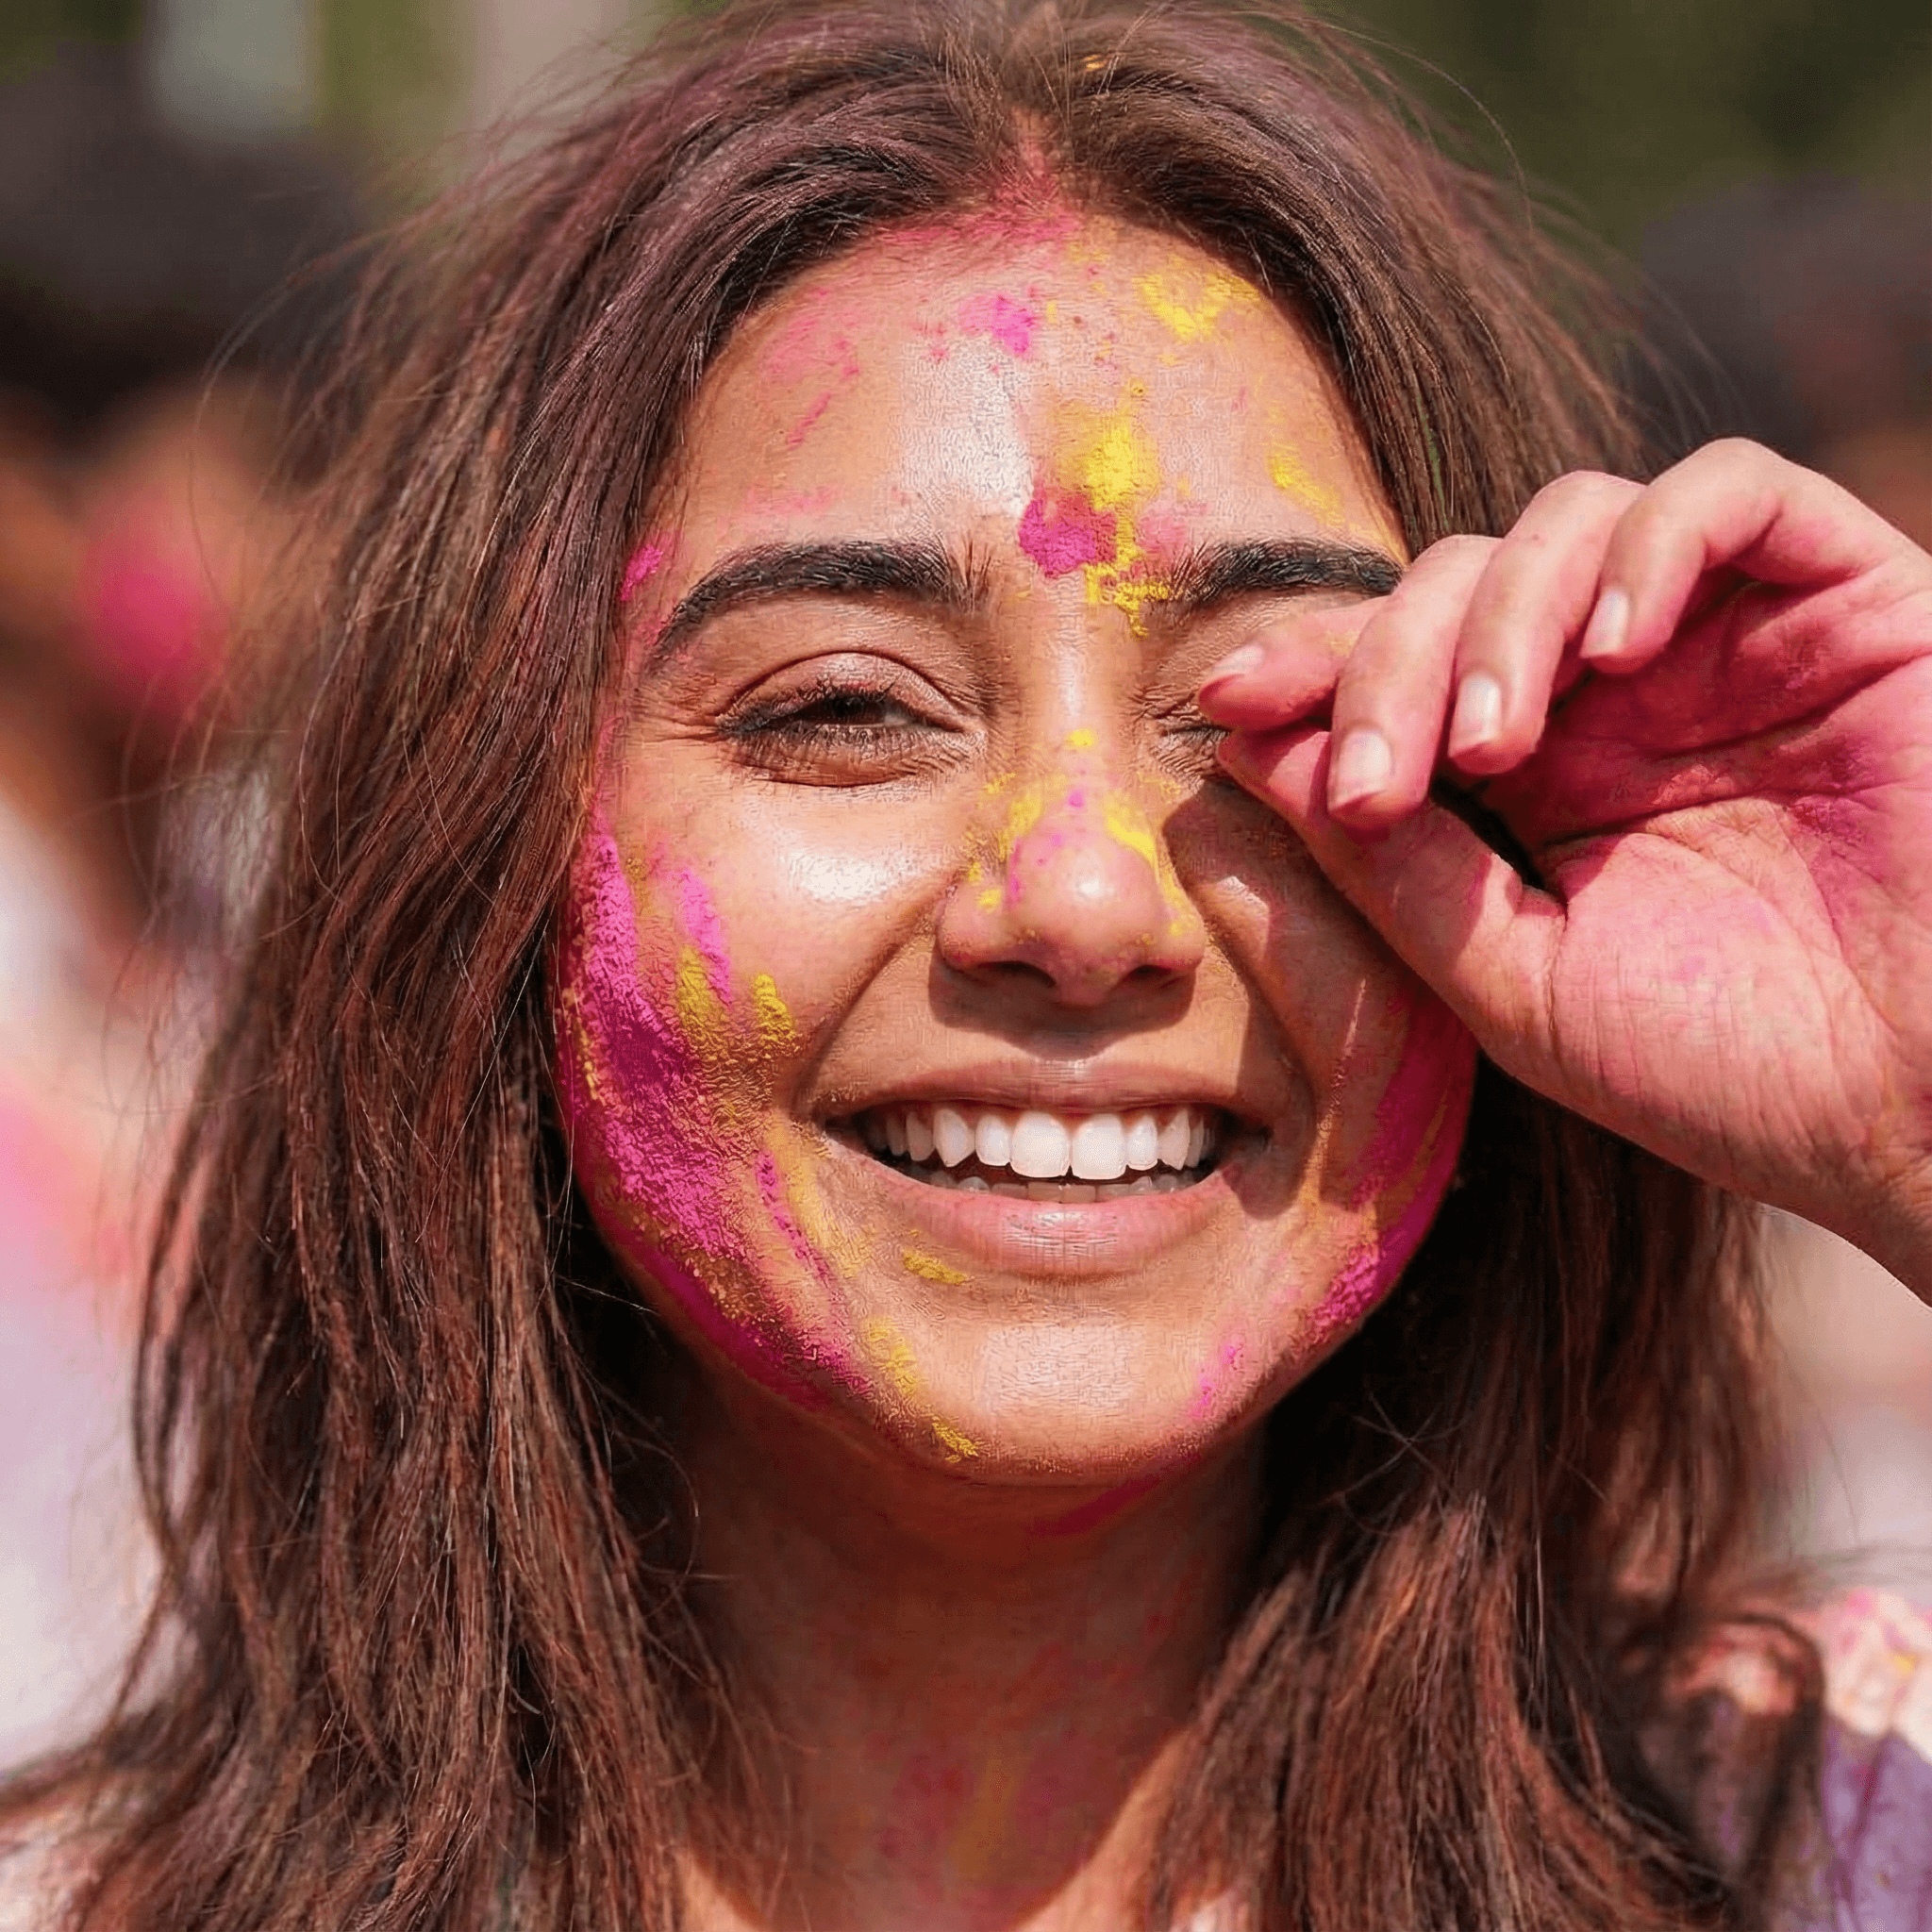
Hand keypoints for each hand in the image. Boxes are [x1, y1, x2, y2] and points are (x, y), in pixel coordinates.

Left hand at [1200, 441, 1931, 1297]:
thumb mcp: (1510, 978)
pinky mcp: (1853, 602)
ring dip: (1502, 615)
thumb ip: (1385, 864)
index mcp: (1541, 778)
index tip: (1223, 702)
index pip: (1399, 667)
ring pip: (1573, 521)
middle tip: (1371, 783)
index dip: (1310, 665)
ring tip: (1493, 744)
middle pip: (1462, 583)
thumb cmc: (1729, 1073)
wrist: (1926, 1115)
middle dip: (1387, 664)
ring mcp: (1733, 641)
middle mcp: (1626, 695)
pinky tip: (1612, 654)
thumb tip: (1242, 748)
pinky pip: (1734, 494)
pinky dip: (1648, 545)